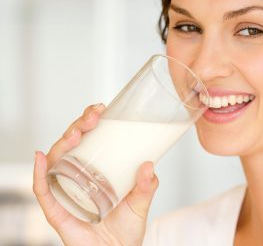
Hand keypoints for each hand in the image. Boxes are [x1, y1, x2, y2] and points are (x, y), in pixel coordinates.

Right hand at [33, 104, 158, 245]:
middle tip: (93, 117)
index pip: (88, 139)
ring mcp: (65, 191)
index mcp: (95, 170)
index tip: (101, 108)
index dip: (90, 121)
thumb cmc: (126, 229)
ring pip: (56, 160)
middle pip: (71, 145)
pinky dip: (38, 173)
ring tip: (77, 133)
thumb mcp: (140, 203)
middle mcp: (77, 177)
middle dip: (79, 126)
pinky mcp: (57, 210)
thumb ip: (146, 186)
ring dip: (63, 142)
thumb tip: (148, 165)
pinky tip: (40, 158)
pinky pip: (43, 190)